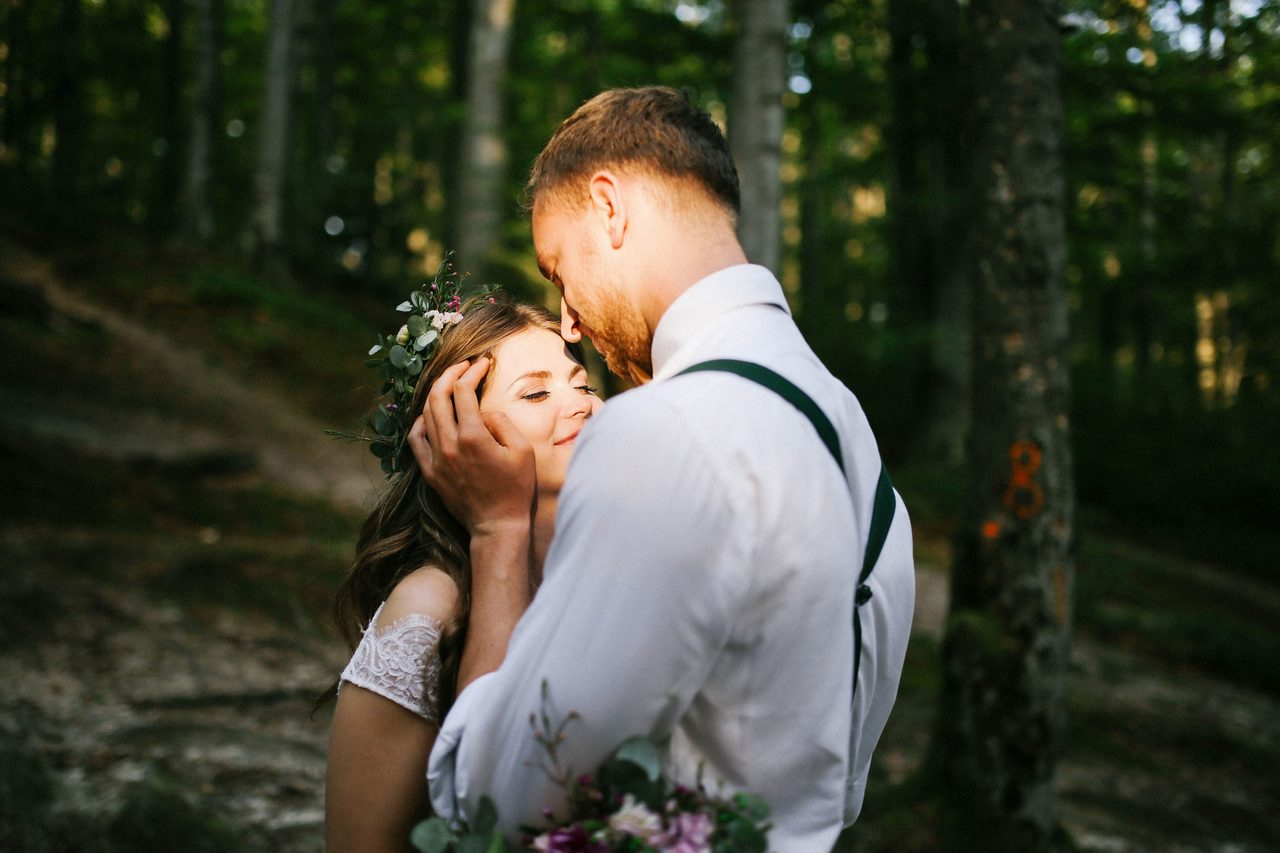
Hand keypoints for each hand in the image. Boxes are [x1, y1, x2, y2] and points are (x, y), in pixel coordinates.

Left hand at [407, 358, 536, 536]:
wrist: (497, 525)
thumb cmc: (516, 489)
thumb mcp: (522, 450)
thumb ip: (502, 422)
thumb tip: (483, 411)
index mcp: (473, 437)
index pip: (464, 391)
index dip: (472, 372)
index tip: (482, 364)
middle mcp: (449, 445)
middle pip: (439, 396)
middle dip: (451, 374)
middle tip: (464, 366)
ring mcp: (436, 459)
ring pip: (427, 414)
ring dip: (438, 393)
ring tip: (450, 384)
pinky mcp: (430, 472)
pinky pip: (416, 439)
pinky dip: (421, 421)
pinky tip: (431, 414)